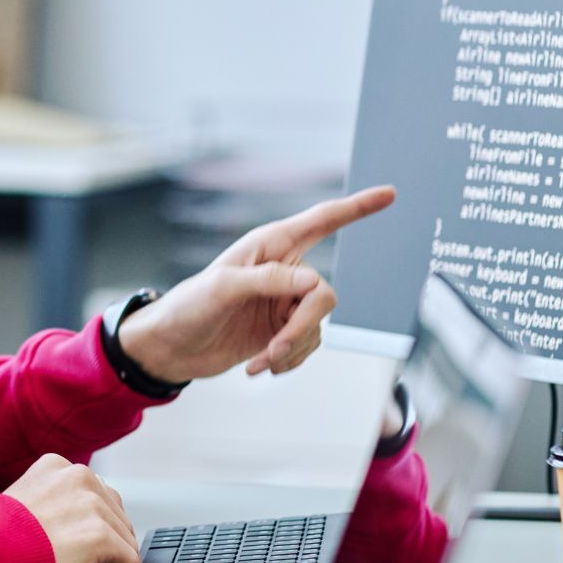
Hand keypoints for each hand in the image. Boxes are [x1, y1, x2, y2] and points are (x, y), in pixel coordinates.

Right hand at [3, 453, 141, 562]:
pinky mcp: (99, 532)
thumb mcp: (26, 499)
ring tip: (73, 559)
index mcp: (58, 465)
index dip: (87, 522)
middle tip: (71, 551)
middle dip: (102, 535)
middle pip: (116, 511)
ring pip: (124, 536)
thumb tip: (83, 522)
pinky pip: (128, 558)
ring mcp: (91, 503)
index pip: (97, 492)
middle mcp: (79, 475)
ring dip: (107, 553)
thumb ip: (57, 498)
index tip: (67, 536)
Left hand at [117, 186, 395, 381]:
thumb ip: (268, 281)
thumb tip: (312, 282)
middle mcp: (283, 272)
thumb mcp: (223, 287)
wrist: (172, 348)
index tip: (390, 194)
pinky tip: (259, 367)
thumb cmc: (189, 306)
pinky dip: (287, 362)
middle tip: (276, 348)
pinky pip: (307, 347)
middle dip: (303, 326)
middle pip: (323, 296)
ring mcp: (284, 304)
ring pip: (317, 327)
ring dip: (291, 350)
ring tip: (261, 361)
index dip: (357, 208)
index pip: (322, 221)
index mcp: (270, 246)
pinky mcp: (282, 333)